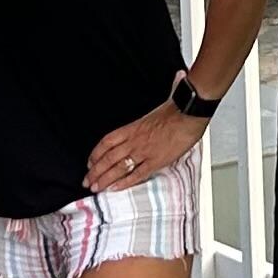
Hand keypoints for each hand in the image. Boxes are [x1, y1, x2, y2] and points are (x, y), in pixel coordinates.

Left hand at [82, 103, 207, 194]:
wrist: (189, 112)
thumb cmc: (177, 108)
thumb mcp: (157, 109)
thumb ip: (151, 112)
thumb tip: (166, 88)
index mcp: (132, 128)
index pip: (107, 142)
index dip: (95, 154)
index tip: (90, 162)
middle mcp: (134, 141)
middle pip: (108, 158)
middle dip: (95, 171)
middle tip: (87, 181)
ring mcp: (144, 152)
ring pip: (118, 168)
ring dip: (105, 179)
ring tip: (96, 188)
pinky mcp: (156, 161)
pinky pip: (137, 175)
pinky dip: (125, 183)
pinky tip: (116, 188)